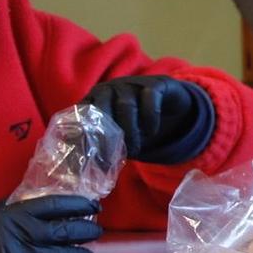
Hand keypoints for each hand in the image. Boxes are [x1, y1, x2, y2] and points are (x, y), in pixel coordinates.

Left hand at [83, 75, 210, 162]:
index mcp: (95, 98)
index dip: (85, 134)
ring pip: (126, 105)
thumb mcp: (118, 131)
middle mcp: (111, 88)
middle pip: (102, 108)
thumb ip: (105, 142)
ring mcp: (132, 83)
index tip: (92, 155)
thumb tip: (95, 169)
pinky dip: (150, 118)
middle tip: (115, 155)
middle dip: (109, 135)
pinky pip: (149, 99)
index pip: (83, 112)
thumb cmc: (137, 120)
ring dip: (130, 131)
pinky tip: (151, 132)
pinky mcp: (155, 84)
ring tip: (134, 148)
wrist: (168, 101)